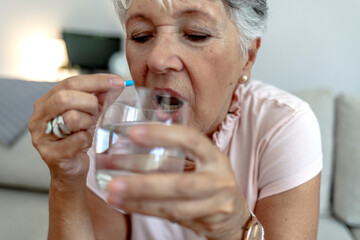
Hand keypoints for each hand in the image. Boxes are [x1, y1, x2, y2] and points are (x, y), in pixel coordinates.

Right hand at [28, 74, 124, 184]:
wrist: (71, 169)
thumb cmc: (78, 138)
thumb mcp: (89, 113)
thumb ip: (99, 96)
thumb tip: (115, 83)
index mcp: (47, 101)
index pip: (71, 82)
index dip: (96, 81)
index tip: (117, 82)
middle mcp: (39, 117)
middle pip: (65, 98)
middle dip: (89, 104)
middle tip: (96, 112)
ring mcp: (42, 137)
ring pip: (72, 118)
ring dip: (87, 123)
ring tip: (86, 129)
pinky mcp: (52, 154)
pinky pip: (78, 140)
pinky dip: (87, 140)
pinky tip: (84, 143)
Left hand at [106, 124, 250, 238]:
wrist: (236, 217)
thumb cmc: (211, 181)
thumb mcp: (205, 161)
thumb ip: (180, 152)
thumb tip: (135, 139)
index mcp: (214, 157)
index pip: (191, 140)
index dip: (163, 135)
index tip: (133, 133)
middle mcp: (217, 180)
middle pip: (180, 183)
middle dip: (144, 182)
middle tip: (113, 175)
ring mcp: (214, 204)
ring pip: (173, 206)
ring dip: (139, 199)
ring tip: (112, 192)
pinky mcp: (206, 223)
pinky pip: (170, 217)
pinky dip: (144, 209)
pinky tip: (124, 204)